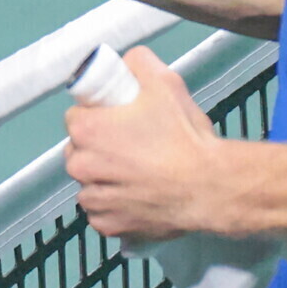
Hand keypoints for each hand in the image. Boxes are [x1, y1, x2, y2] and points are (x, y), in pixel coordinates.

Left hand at [65, 47, 225, 239]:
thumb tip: (126, 61)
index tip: (117, 119)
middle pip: (79, 150)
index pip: (76, 117)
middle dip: (97, 147)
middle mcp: (81, 166)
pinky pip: (101, 212)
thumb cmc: (183, 135)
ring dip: (104, 178)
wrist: (209, 186)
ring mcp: (94, 200)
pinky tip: (136, 197)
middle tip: (130, 145)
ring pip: (89, 183)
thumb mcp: (164, 82)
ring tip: (136, 174)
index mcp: (86, 130)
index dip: (96, 116)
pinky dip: (113, 206)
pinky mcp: (109, 227)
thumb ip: (138, 62)